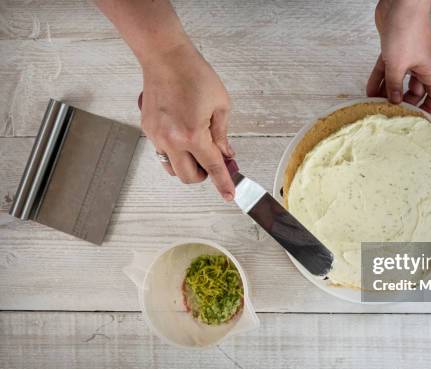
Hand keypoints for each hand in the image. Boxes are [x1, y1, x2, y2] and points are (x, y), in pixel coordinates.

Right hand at [140, 42, 234, 200]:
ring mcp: (157, 136)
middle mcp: (172, 140)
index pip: (212, 167)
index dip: (223, 183)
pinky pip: (161, 152)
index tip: (229, 196)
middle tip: (212, 162)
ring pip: (171, 168)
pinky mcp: (147, 129)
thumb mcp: (220, 105)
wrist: (165, 57)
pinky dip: (174, 152)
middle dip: (203, 176)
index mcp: (193, 134)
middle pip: (188, 177)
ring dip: (187, 167)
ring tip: (196, 150)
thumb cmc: (194, 75)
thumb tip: (225, 154)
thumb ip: (222, 135)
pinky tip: (182, 136)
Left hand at [367, 0, 430, 112]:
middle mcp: (421, 65)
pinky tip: (368, 91)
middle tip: (392, 114)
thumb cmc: (407, 32)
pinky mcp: (393, 50)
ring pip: (398, 80)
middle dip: (403, 102)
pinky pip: (386, 70)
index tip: (420, 119)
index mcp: (429, 70)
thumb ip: (394, 86)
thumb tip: (395, 102)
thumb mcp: (397, 66)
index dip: (430, 108)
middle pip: (415, 90)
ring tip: (376, 106)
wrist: (398, 5)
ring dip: (387, 92)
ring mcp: (407, 57)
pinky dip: (378, 79)